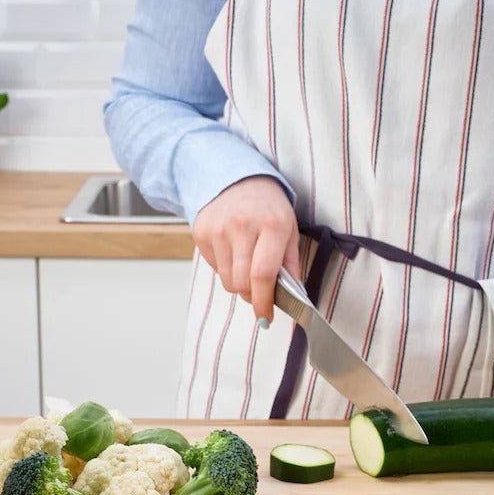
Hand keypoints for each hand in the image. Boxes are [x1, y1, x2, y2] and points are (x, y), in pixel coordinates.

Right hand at [191, 175, 300, 321]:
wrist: (236, 178)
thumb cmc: (268, 208)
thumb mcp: (290, 229)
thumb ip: (291, 264)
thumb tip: (291, 298)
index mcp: (273, 225)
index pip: (263, 274)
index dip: (264, 301)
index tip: (266, 317)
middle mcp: (243, 226)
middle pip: (242, 283)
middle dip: (251, 295)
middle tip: (258, 290)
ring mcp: (218, 228)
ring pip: (227, 280)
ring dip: (238, 282)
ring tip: (246, 262)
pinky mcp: (201, 231)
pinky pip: (214, 267)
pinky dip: (225, 267)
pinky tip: (232, 249)